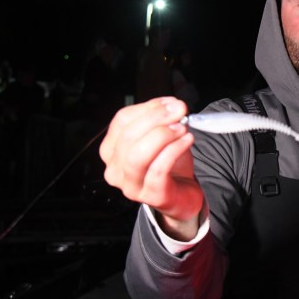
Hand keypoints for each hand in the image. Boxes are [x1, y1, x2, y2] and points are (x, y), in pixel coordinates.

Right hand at [100, 97, 203, 236]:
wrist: (182, 195)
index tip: (170, 102)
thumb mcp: (162, 138)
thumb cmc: (170, 165)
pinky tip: (187, 140)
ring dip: (163, 135)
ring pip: (138, 154)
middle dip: (157, 118)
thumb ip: (162, 120)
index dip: (148, 108)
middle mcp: (115, 170)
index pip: (122, 121)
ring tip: (182, 127)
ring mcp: (131, 186)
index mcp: (111, 150)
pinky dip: (174, 150)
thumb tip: (171, 105)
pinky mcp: (151, 196)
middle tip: (179, 111)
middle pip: (129, 136)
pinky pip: (159, 169)